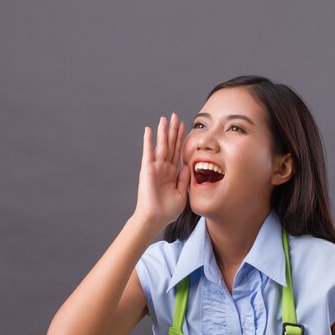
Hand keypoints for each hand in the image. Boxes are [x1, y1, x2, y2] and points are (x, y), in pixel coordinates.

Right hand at [133, 112, 189, 226]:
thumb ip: (184, 179)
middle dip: (173, 131)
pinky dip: (148, 141)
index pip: (178, 152)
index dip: (181, 139)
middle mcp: (164, 168)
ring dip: (163, 131)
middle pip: (170, 145)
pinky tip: (149, 130)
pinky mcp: (147, 169)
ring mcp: (155, 167)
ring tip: (165, 118)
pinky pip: (148, 152)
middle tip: (176, 116)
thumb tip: (187, 164)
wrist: (155, 218)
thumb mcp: (182, 193)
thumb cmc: (167, 210)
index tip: (185, 127)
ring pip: (161, 145)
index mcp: (172, 173)